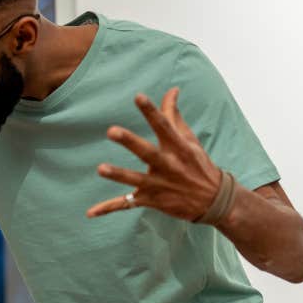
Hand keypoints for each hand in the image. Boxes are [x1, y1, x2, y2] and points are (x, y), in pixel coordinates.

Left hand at [87, 88, 222, 220]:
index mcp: (178, 148)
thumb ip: (174, 115)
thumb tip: (172, 90)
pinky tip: (90, 212)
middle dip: (130, 142)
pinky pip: (126, 204)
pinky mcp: (151, 200)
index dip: (151, 111)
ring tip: (100, 169)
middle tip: (112, 131)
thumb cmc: (197, 164)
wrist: (213, 200)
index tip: (138, 97)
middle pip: (147, 152)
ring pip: (136, 180)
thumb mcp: (189, 139)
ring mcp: (159, 184)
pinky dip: (108, 208)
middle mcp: (168, 165)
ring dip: (118, 175)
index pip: (164, 126)